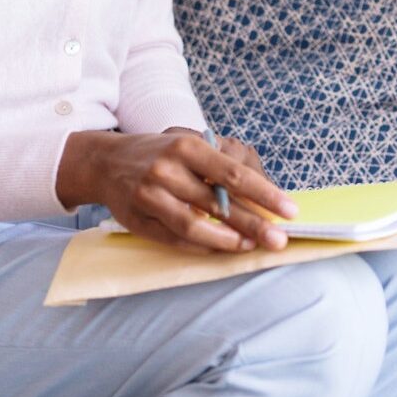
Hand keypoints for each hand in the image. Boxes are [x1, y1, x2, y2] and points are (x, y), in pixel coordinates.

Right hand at [55, 128, 297, 254]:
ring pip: (193, 225)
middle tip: (279, 240)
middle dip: (253, 223)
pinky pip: (174, 239)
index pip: (233, 173)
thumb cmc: (162, 154)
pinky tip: (222, 250)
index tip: (290, 210)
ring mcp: (149, 196)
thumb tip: (265, 195)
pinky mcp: (137, 220)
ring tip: (251, 246)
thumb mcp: (192, 146)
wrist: (107, 162)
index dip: (264, 193)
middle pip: (217, 203)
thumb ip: (225, 165)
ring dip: (227, 240)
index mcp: (188, 146)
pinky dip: (201, 247)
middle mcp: (167, 169)